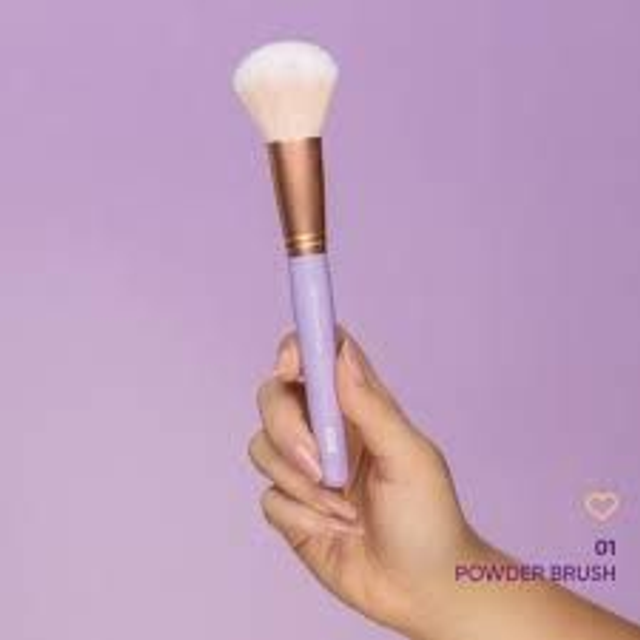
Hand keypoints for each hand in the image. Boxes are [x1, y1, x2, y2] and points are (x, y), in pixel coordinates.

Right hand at [248, 330, 479, 634]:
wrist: (421, 590)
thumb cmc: (429, 519)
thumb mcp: (409, 458)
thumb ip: (371, 406)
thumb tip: (340, 354)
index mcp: (358, 406)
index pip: (319, 356)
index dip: (298, 349)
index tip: (289, 367)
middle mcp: (326, 429)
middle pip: (274, 397)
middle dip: (288, 430)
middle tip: (322, 466)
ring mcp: (304, 468)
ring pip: (262, 447)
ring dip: (302, 486)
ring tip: (346, 511)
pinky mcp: (291, 507)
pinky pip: (269, 498)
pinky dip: (301, 518)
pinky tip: (336, 532)